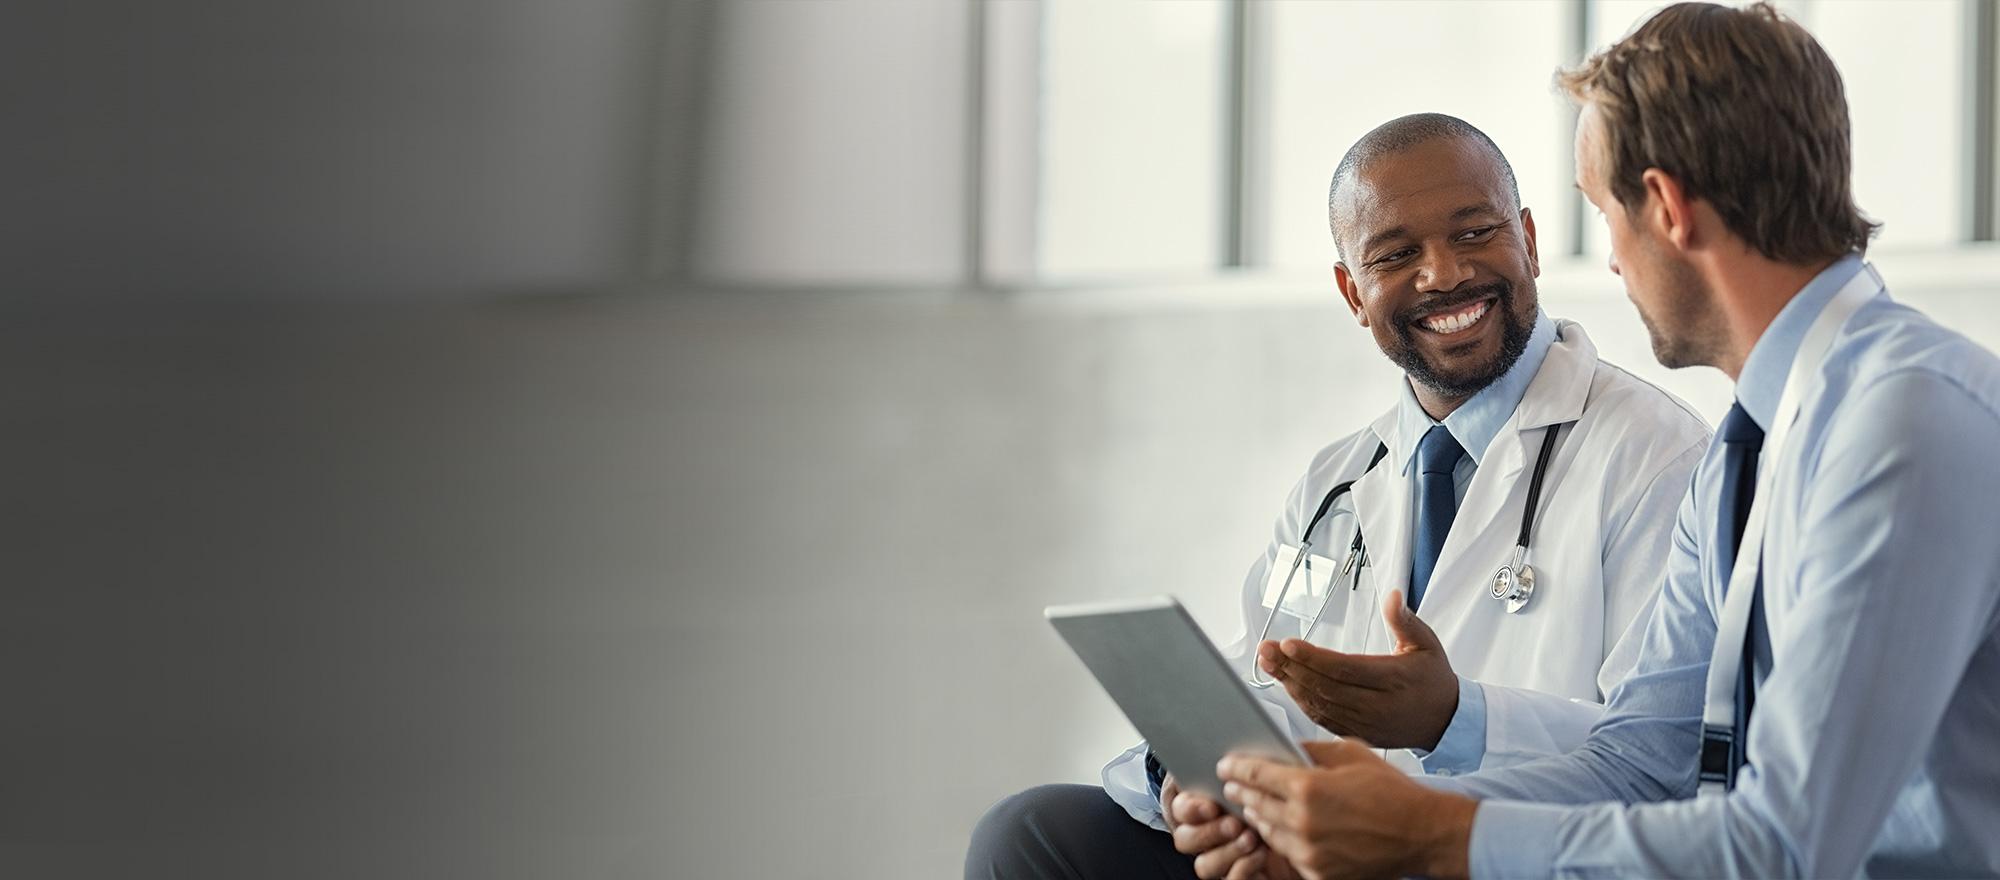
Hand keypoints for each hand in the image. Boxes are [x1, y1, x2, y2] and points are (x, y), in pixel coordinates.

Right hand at [1163, 776, 1301, 879]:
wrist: (1301, 825)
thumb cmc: (1275, 792)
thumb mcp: (1260, 773)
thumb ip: (1247, 767)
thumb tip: (1248, 755)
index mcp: (1201, 804)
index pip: (1179, 807)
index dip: (1190, 808)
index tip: (1211, 804)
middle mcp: (1205, 833)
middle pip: (1184, 839)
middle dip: (1208, 832)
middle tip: (1234, 822)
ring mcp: (1221, 857)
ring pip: (1204, 865)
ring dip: (1225, 852)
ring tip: (1251, 838)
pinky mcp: (1242, 875)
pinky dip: (1243, 868)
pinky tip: (1262, 852)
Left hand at [1217, 740, 1476, 879]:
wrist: (1422, 833)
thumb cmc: (1391, 792)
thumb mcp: (1351, 754)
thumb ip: (1312, 750)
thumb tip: (1286, 747)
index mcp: (1308, 787)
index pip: (1256, 775)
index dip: (1236, 768)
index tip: (1225, 766)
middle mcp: (1303, 822)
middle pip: (1256, 804)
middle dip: (1242, 793)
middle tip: (1234, 786)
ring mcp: (1310, 851)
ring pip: (1268, 832)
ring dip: (1258, 818)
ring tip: (1255, 807)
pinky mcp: (1320, 872)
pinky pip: (1290, 855)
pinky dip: (1283, 841)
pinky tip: (1283, 831)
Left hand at [1255, 590, 1458, 749]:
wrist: (1445, 721)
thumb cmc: (1433, 679)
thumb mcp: (1427, 643)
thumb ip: (1405, 620)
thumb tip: (1393, 596)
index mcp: (1394, 680)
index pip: (1345, 668)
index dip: (1313, 658)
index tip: (1287, 644)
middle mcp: (1377, 705)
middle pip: (1325, 687)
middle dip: (1291, 667)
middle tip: (1266, 649)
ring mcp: (1366, 724)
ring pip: (1320, 705)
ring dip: (1290, 683)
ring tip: (1268, 662)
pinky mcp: (1358, 734)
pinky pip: (1323, 720)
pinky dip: (1301, 702)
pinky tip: (1287, 683)